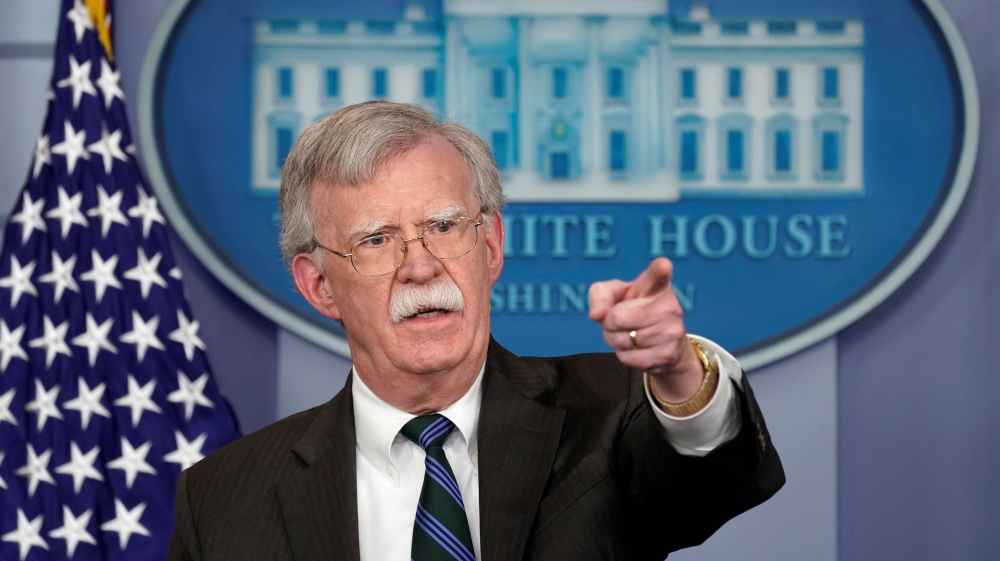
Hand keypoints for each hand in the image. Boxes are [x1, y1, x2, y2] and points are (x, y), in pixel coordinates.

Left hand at [588, 258, 704, 402]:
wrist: (661, 342)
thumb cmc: (632, 309)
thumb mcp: (613, 294)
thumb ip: (600, 295)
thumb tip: (597, 314)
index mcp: (656, 285)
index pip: (658, 275)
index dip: (660, 269)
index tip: (663, 265)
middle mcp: (669, 305)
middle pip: (618, 317)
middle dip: (610, 323)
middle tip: (621, 321)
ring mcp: (672, 331)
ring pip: (622, 340)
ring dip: (616, 341)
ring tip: (630, 334)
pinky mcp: (668, 354)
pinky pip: (629, 358)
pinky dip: (625, 356)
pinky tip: (638, 348)